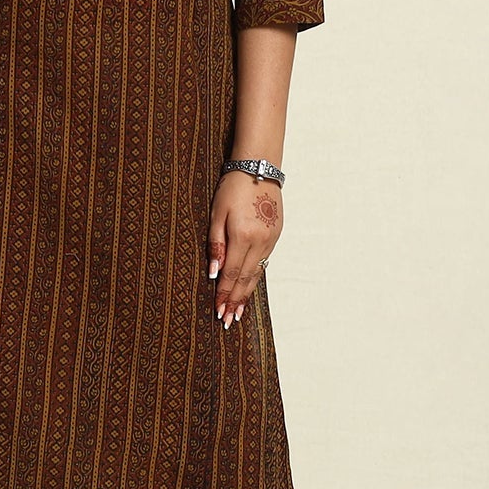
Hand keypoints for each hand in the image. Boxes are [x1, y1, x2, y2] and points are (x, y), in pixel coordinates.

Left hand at [208, 169, 279, 325]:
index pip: (232, 273)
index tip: (217, 311)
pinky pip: (264, 263)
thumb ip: (215, 244)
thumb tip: (213, 272)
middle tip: (228, 320)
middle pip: (246, 279)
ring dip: (246, 294)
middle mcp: (260, 242)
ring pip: (257, 273)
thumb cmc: (232, 188)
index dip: (224, 294)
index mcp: (243, 236)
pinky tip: (249, 287)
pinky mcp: (276, 236)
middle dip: (235, 301)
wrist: (259, 169)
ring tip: (238, 311)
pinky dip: (255, 278)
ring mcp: (271, 240)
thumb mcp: (216, 213)